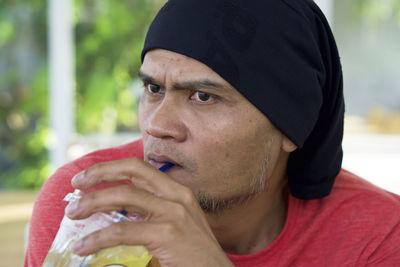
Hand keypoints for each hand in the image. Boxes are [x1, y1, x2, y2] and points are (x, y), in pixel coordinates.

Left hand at [65, 158, 233, 266]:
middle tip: (75, 185)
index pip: (140, 167)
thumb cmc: (192, 254)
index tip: (88, 177)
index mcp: (178, 191)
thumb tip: (115, 212)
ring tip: (72, 213)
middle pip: (132, 170)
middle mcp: (177, 195)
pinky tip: (83, 246)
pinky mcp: (168, 234)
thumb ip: (149, 214)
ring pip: (124, 195)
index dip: (111, 167)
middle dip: (100, 173)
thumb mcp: (174, 225)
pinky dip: (98, 237)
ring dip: (93, 201)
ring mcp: (174, 213)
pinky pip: (123, 230)